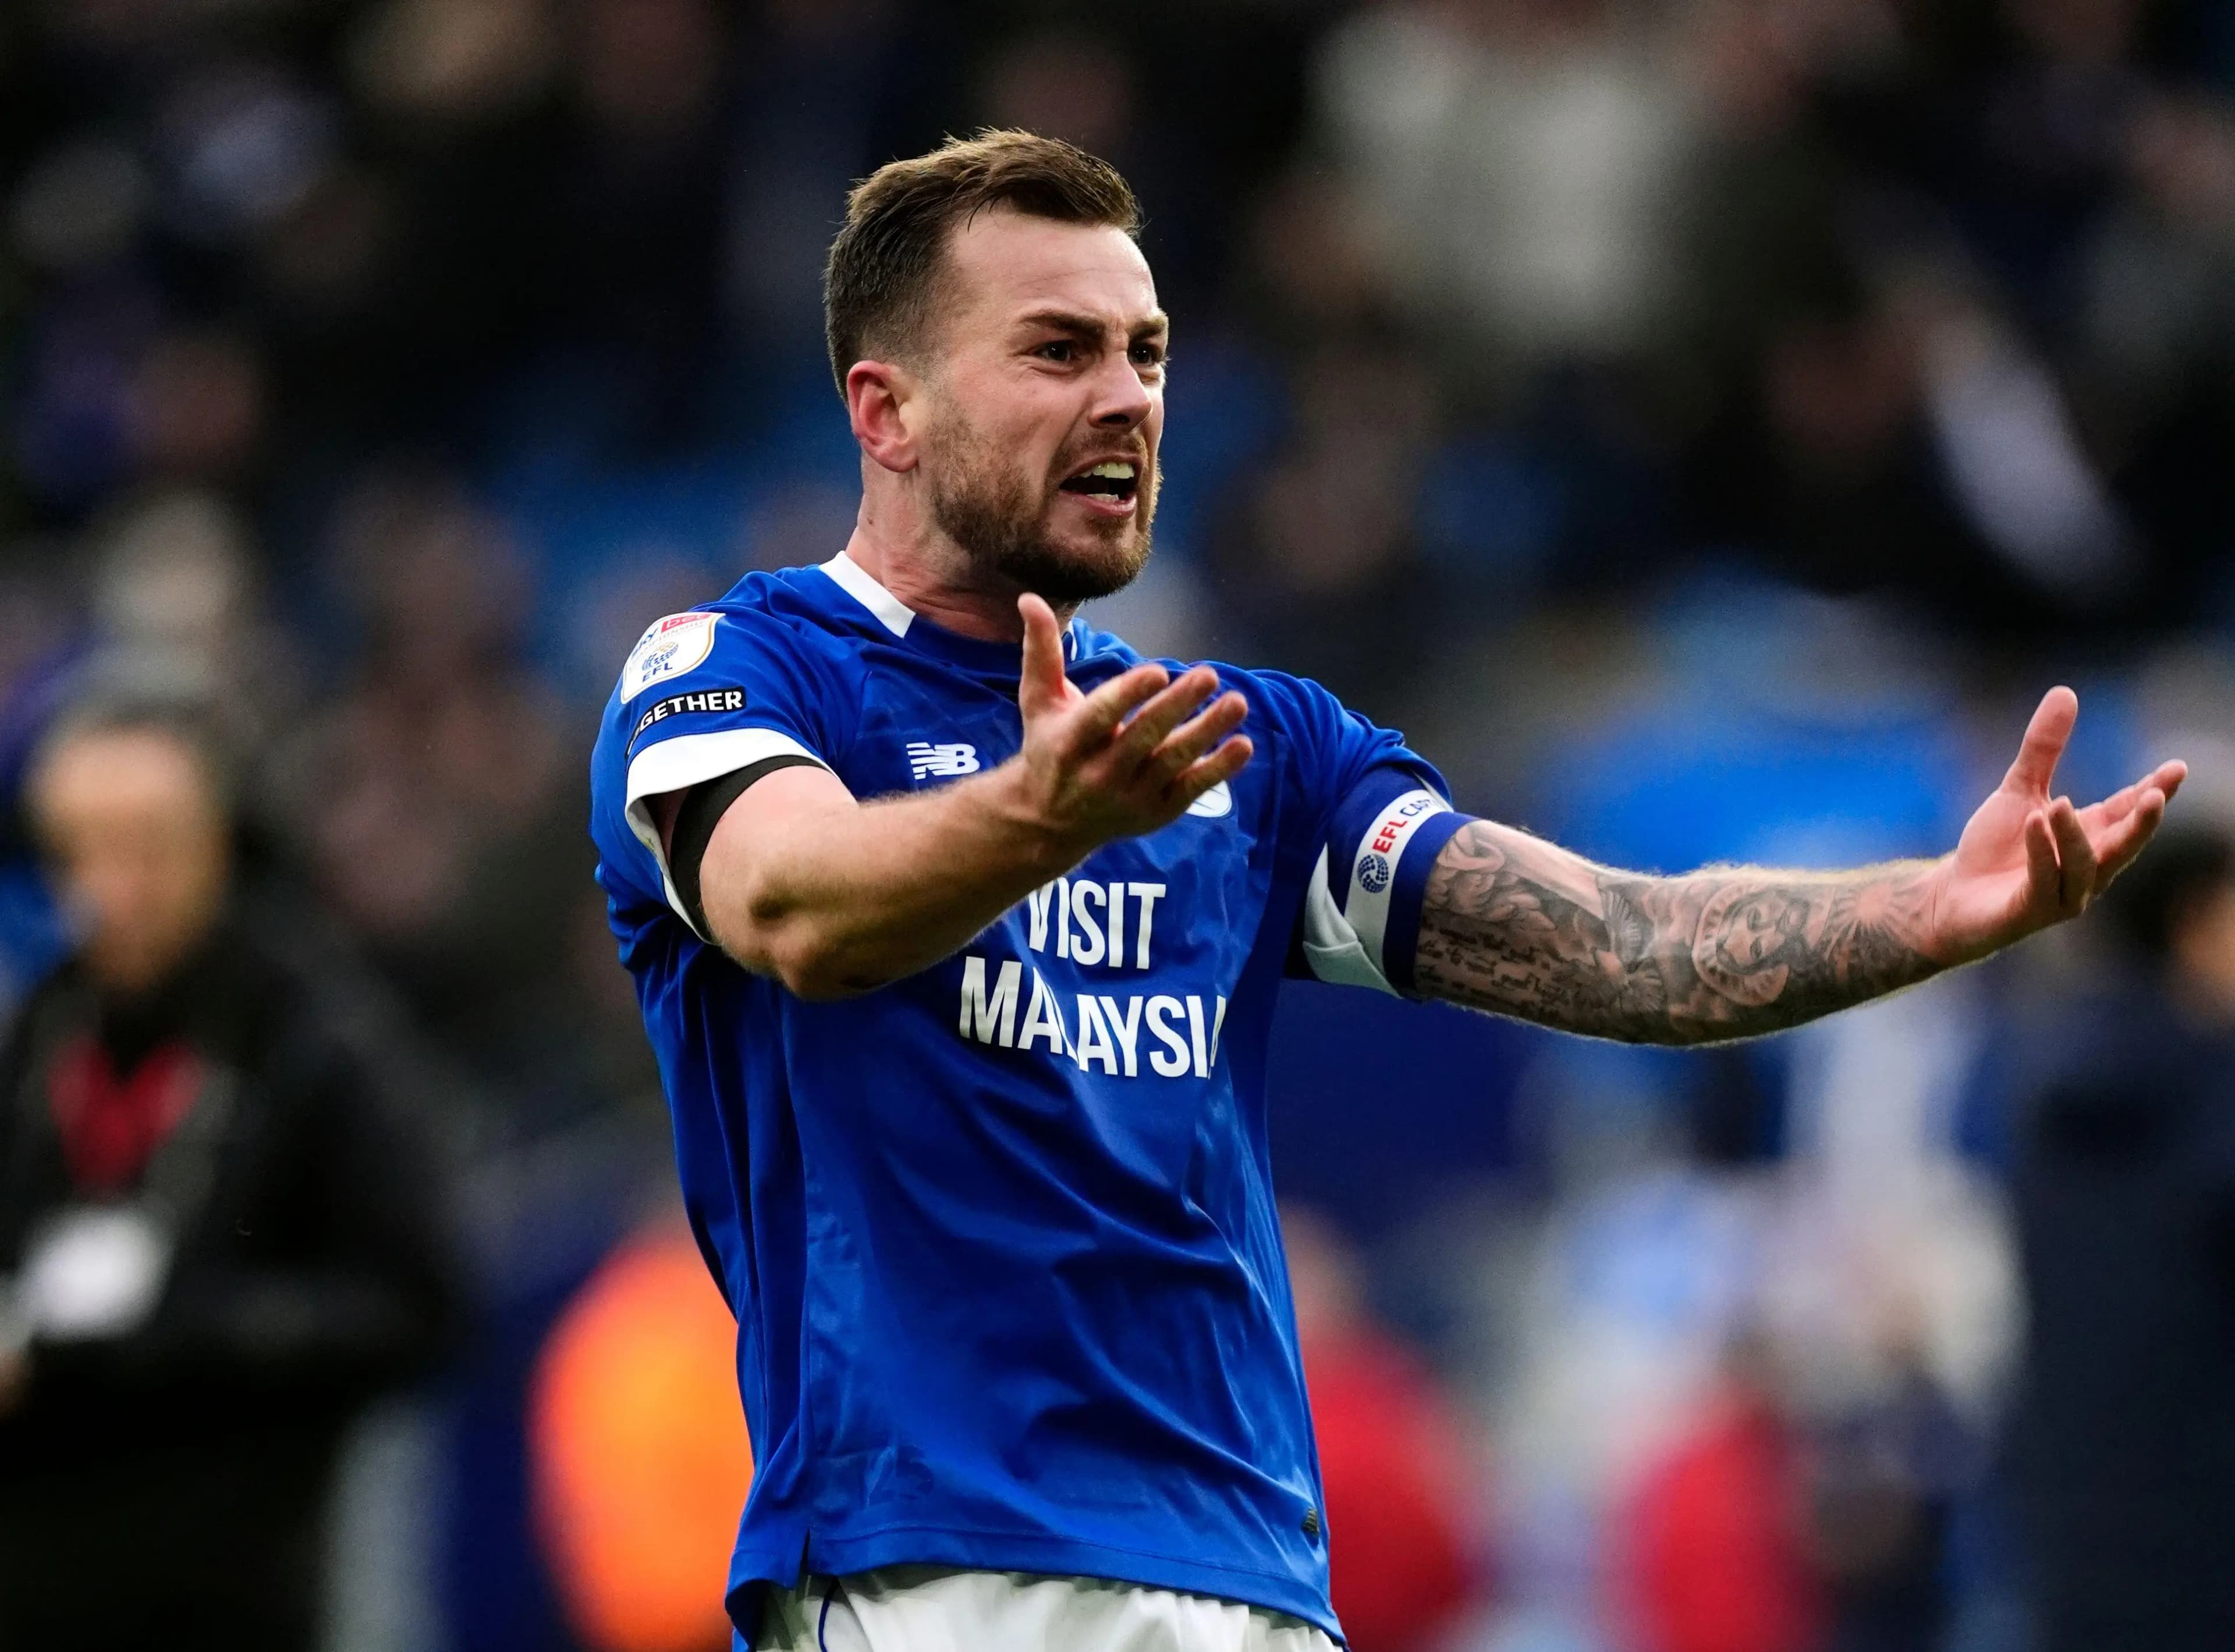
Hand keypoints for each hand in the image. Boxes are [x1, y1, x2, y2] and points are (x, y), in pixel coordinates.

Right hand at [1005, 593, 1252, 858]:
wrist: (1050, 823)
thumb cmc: (1048, 746)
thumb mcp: (1037, 701)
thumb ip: (1042, 651)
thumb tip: (1030, 597)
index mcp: (1069, 743)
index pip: (1101, 716)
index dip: (1129, 695)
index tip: (1158, 671)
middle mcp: (1100, 773)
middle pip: (1144, 737)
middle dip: (1177, 706)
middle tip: (1208, 674)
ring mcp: (1131, 796)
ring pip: (1174, 762)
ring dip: (1207, 732)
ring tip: (1237, 702)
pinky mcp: (1156, 812)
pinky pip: (1192, 789)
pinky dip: (1219, 769)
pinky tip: (1243, 744)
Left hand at [1926, 687, 2185, 963]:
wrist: (1953, 896)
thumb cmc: (1996, 848)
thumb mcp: (2019, 789)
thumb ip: (2043, 748)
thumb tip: (2065, 692)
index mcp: (2092, 837)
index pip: (2129, 813)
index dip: (2154, 792)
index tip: (2176, 768)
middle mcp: (2088, 869)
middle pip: (2125, 845)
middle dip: (2143, 822)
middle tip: (2157, 794)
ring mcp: (2064, 894)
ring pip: (2084, 865)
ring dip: (2075, 834)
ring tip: (2060, 803)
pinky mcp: (2032, 911)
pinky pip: (2045, 879)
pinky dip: (2043, 852)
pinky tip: (2036, 823)